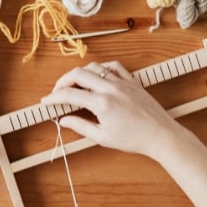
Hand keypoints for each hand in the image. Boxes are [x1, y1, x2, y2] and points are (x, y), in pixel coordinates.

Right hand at [41, 62, 184, 156]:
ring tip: (75, 84)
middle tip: (57, 91)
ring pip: (94, 67)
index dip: (54, 97)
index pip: (70, 95)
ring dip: (80, 73)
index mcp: (102, 104)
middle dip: (63, 81)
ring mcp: (122, 82)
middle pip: (78, 74)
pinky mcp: (132, 81)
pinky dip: (101, 68)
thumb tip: (63, 120)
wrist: (160, 135)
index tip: (46, 101)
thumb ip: (81, 126)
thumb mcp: (103, 137)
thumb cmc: (134, 139)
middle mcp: (110, 88)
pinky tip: (97, 75)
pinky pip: (113, 66)